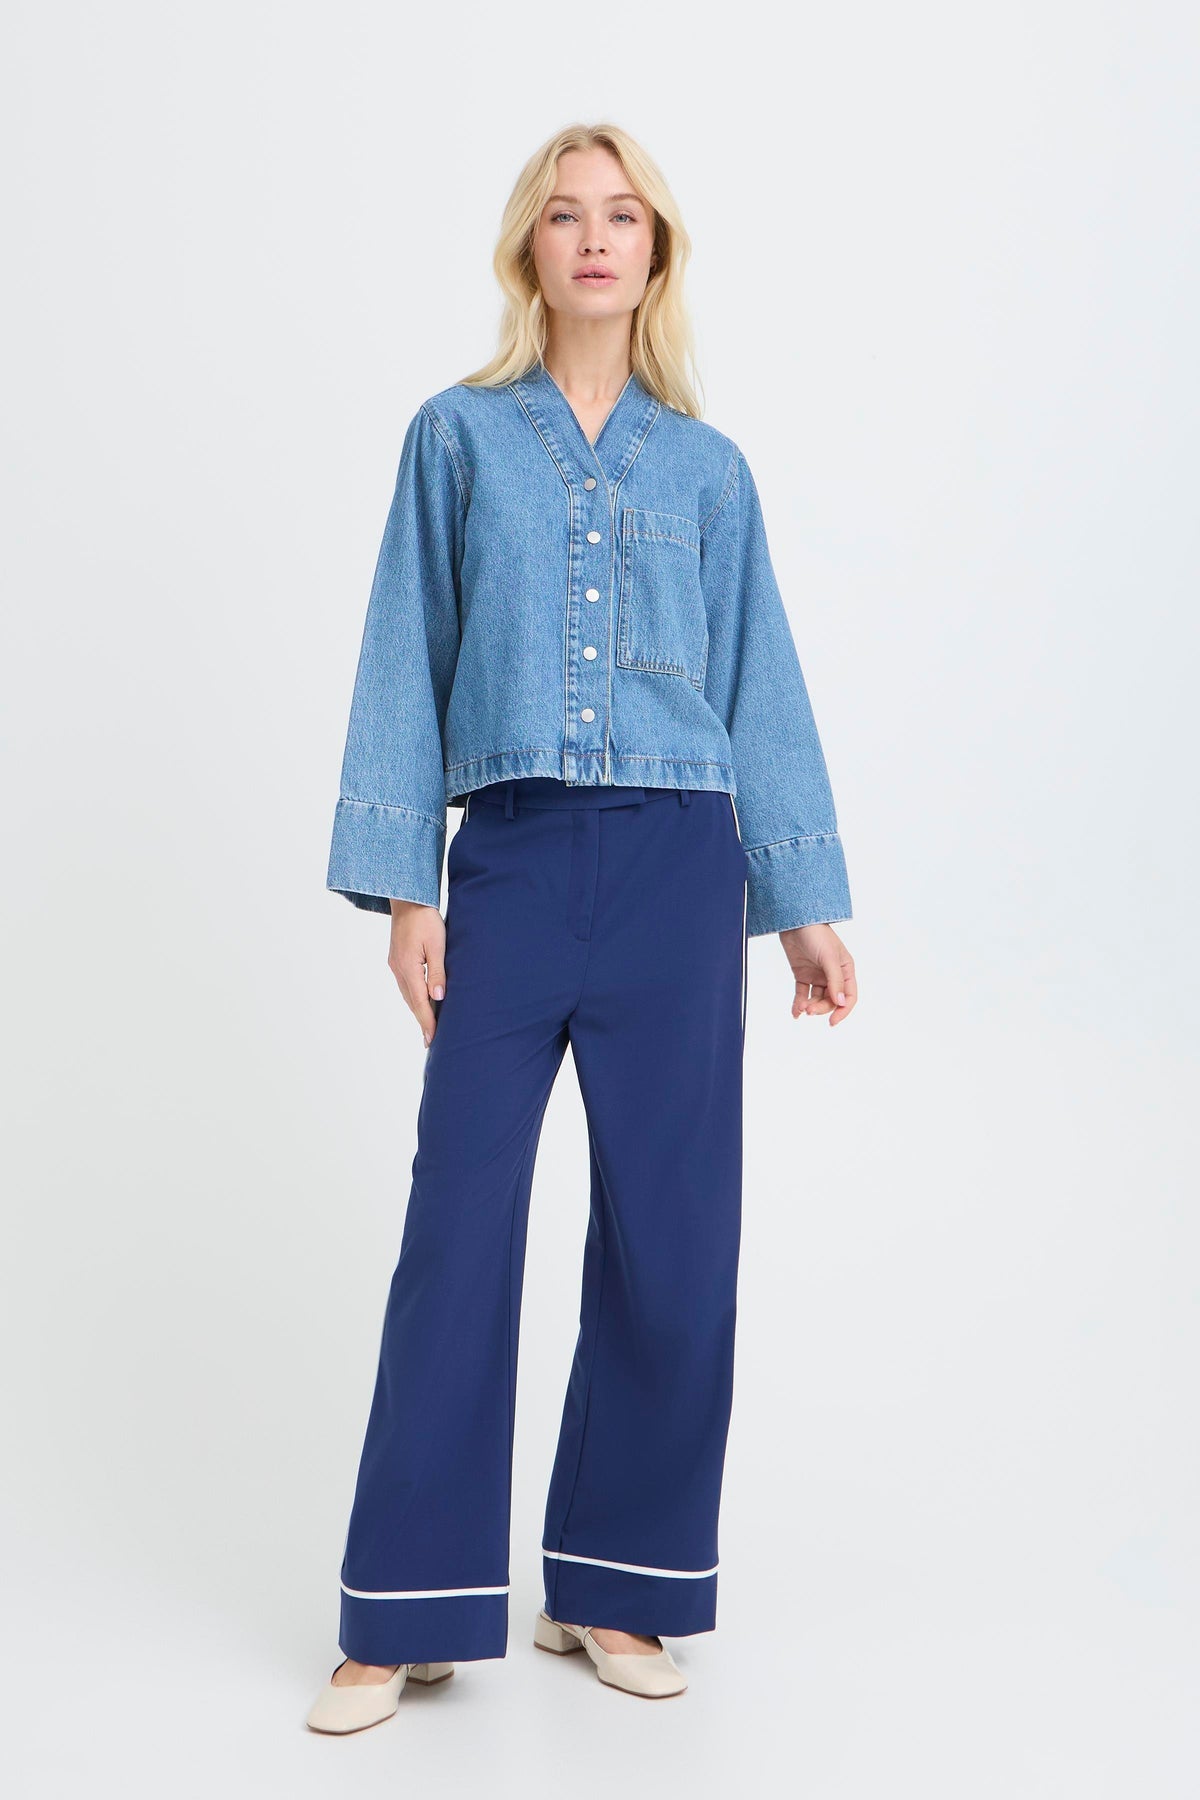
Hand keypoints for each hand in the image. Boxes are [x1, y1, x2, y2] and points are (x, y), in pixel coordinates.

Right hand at [387, 900, 446, 1046]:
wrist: (408, 900)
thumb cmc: (425, 919)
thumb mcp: (437, 944)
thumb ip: (437, 972)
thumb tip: (438, 997)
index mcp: (408, 967)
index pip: (419, 1002)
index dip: (427, 1022)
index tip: (432, 1039)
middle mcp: (398, 969)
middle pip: (411, 1002)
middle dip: (421, 1021)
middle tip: (430, 1040)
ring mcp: (395, 964)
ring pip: (407, 994)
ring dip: (417, 1010)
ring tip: (427, 1025)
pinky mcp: (396, 959)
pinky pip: (405, 984)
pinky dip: (413, 997)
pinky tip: (420, 1001)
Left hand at [779, 923, 856, 1025]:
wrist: (794, 921)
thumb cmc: (817, 934)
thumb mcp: (828, 957)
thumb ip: (835, 980)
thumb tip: (840, 1002)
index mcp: (845, 969)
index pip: (849, 996)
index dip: (842, 1010)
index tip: (832, 1022)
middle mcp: (833, 974)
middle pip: (831, 1000)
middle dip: (821, 1008)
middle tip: (809, 1010)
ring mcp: (817, 975)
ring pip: (816, 998)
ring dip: (809, 1006)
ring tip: (801, 1008)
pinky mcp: (802, 975)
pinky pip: (802, 993)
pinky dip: (798, 1003)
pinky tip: (795, 1013)